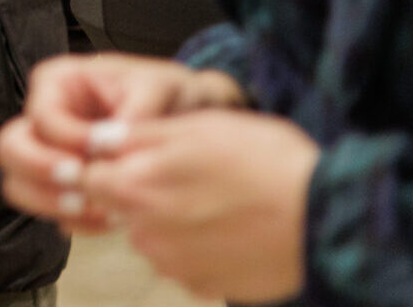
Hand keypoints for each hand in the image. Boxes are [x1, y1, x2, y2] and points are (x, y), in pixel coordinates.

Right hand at [0, 53, 245, 232]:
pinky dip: (75, 221)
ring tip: (97, 209)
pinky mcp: (61, 186)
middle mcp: (44, 118)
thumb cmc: (169, 94)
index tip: (103, 151)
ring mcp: (48, 154)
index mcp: (57, 83)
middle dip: (40, 172)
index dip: (70, 139)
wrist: (190, 120)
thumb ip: (135, 110)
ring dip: (51, 203)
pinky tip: (110, 219)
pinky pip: (49, 210)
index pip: (43, 117)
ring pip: (17, 184)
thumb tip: (107, 142)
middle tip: (79, 182)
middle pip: (9, 147)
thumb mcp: (160, 87)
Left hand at [80, 109, 317, 303]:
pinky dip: (198, 247)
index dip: (106, 163)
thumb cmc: (268, 164)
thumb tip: (99, 139)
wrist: (326, 220)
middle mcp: (145, 233)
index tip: (129, 155)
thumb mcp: (199, 126)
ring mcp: (173, 265)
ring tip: (219, 201)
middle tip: (191, 175)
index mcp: (136, 187)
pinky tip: (230, 229)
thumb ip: (140, 135)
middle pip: (120, 209)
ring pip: (152, 236)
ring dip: (171, 221)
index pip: (87, 177)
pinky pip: (184, 262)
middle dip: (141, 191)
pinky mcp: (201, 286)